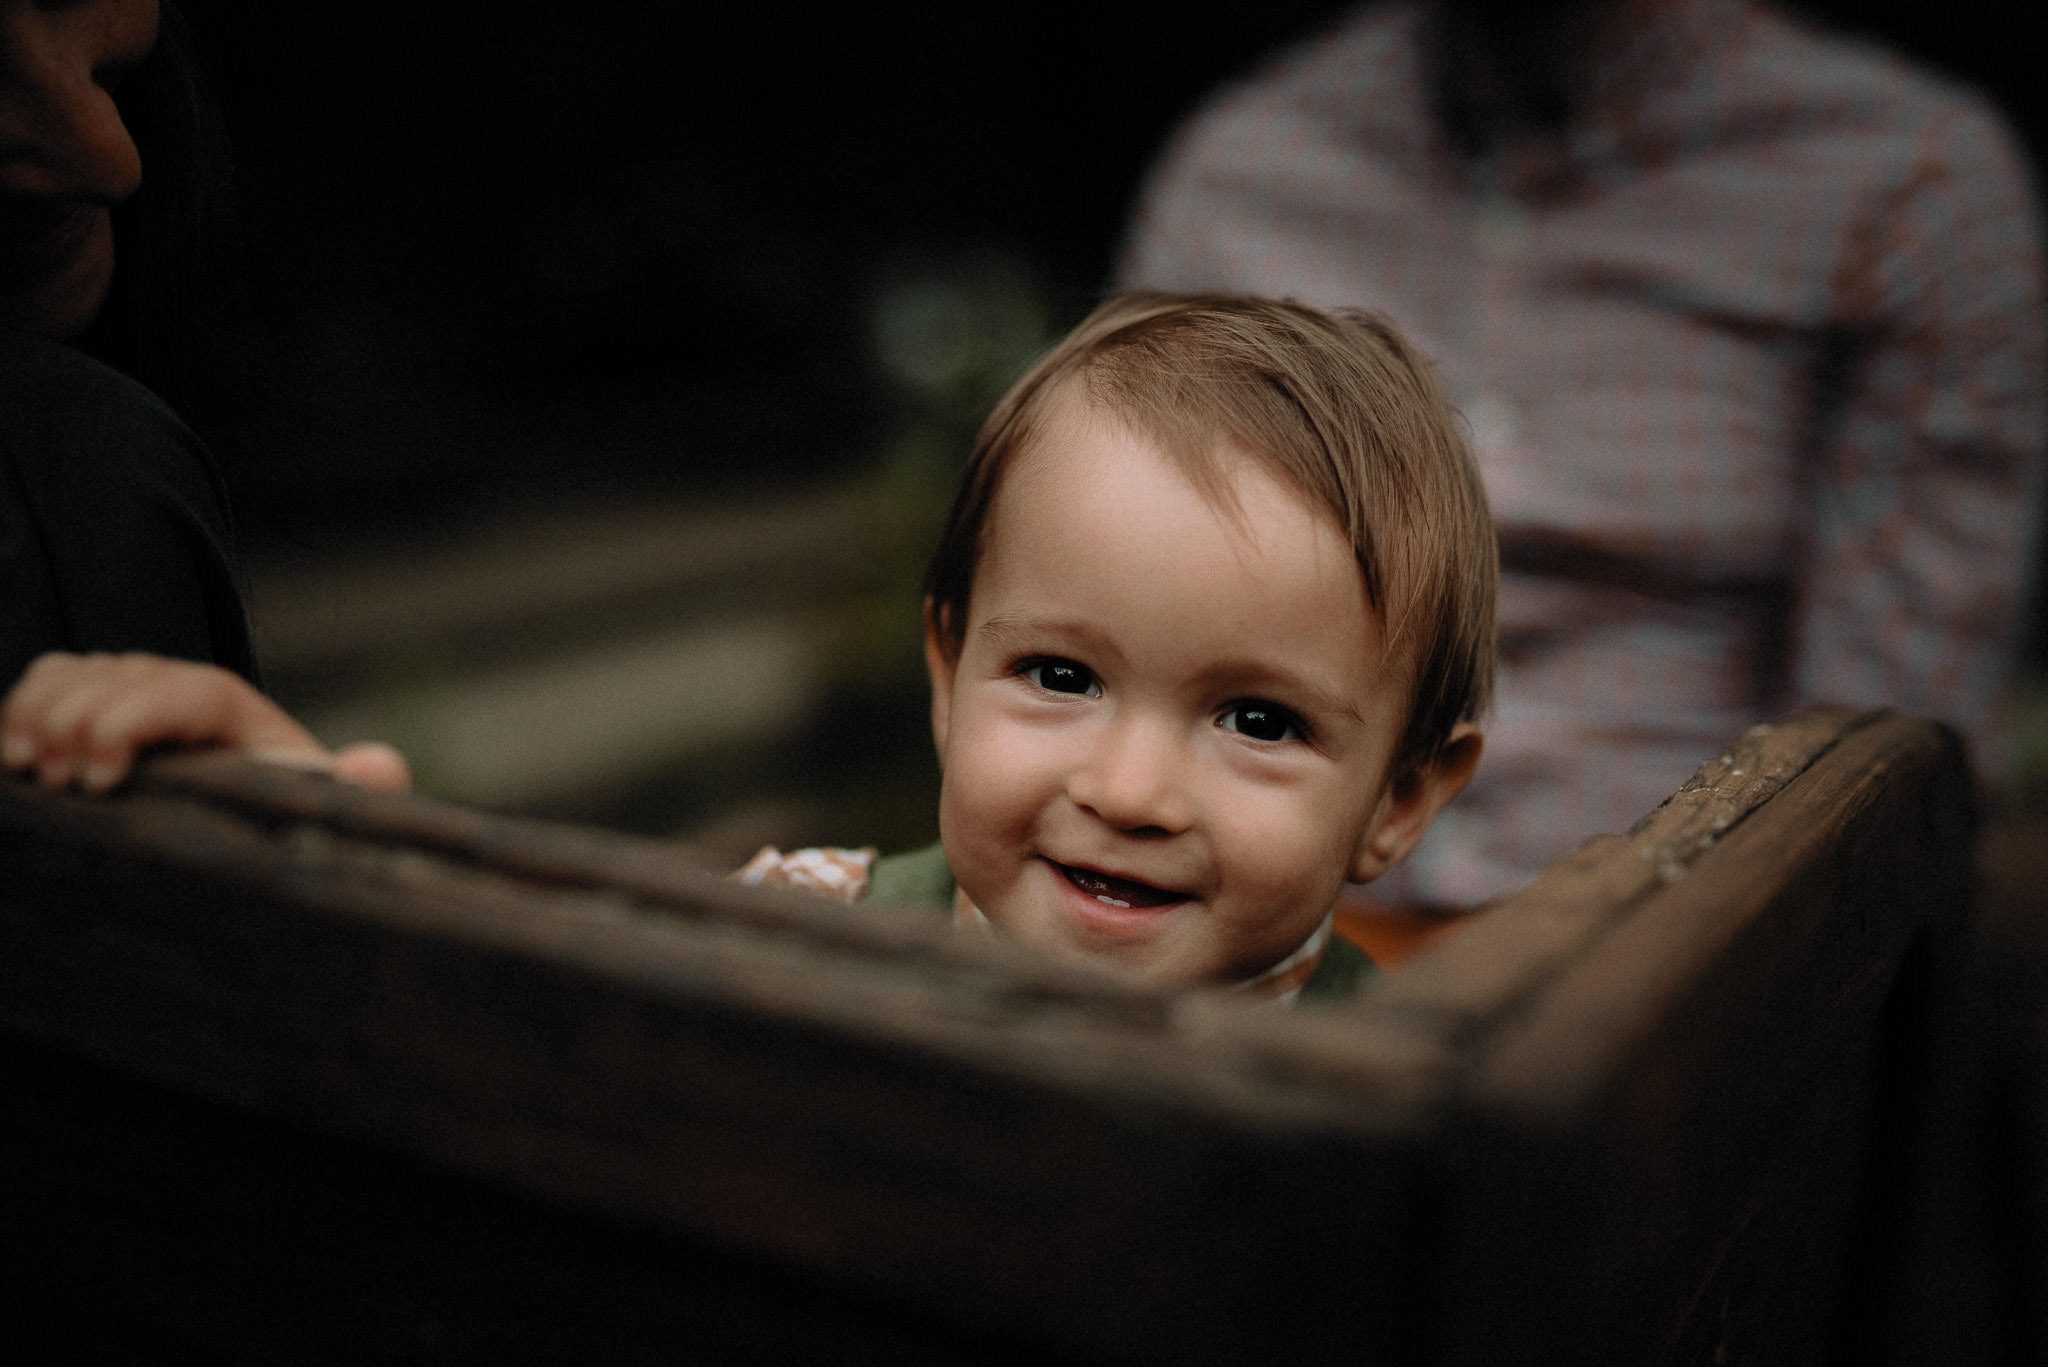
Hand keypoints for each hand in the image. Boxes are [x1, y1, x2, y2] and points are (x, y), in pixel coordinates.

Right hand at [1, 652, 410, 793]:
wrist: (242, 828)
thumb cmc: (274, 823)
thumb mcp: (317, 815)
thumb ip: (357, 792)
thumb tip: (378, 766)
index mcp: (235, 712)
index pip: (186, 688)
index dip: (132, 720)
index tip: (102, 782)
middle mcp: (179, 688)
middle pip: (113, 677)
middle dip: (76, 730)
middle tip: (69, 792)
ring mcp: (129, 691)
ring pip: (68, 674)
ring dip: (38, 720)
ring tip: (40, 779)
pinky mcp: (88, 705)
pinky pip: (43, 681)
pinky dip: (16, 713)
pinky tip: (12, 761)